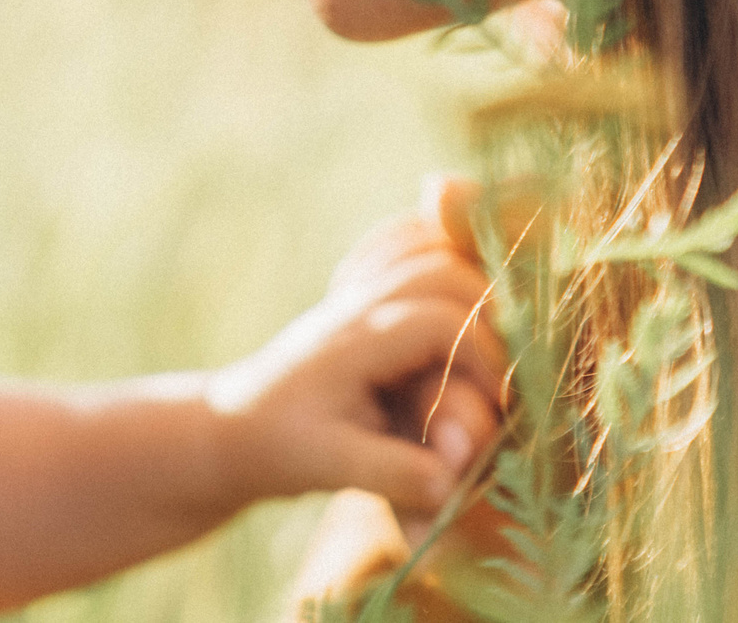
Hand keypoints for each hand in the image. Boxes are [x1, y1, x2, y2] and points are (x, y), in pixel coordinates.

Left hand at [203, 175, 504, 523]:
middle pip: (443, 270)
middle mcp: (360, 305)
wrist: (231, 428)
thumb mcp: (330, 466)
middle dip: (488, 311)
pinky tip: (460, 311)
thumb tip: (454, 483)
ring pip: (429, 253)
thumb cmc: (278, 449)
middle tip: (505, 365)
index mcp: (357, 339)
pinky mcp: (364, 300)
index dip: (483, 357)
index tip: (500, 401)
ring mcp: (359, 296)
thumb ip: (392, 472)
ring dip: (469, 285)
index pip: (443, 322)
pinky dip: (441, 267)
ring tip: (491, 341)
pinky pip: (410, 254)